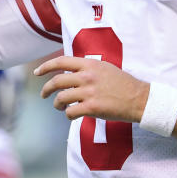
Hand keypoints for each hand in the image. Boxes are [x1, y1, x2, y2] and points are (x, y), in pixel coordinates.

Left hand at [34, 56, 148, 122]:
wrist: (139, 98)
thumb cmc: (124, 84)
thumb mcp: (105, 68)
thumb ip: (88, 68)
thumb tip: (71, 73)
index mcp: (90, 64)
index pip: (61, 62)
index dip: (46, 67)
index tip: (38, 72)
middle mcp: (87, 76)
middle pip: (57, 81)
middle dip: (46, 89)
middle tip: (44, 95)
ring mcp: (89, 92)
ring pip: (61, 98)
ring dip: (57, 104)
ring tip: (60, 107)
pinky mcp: (92, 107)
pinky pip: (70, 112)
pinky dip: (68, 115)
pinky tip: (72, 115)